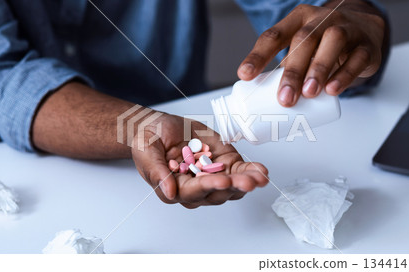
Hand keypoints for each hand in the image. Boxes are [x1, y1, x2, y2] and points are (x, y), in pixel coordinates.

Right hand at [131, 111, 268, 208]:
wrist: (157, 127)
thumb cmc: (148, 141)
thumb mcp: (146, 152)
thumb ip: (157, 172)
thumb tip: (170, 193)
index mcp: (176, 189)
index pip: (194, 192)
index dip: (209, 186)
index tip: (222, 180)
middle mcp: (196, 187)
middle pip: (218, 192)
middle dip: (234, 187)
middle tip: (248, 182)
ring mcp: (212, 175)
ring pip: (232, 186)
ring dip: (247, 182)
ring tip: (260, 177)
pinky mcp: (224, 163)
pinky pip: (239, 171)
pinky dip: (251, 171)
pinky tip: (261, 171)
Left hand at [237, 0, 385, 106]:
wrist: (365, 29)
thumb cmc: (324, 43)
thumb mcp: (302, 47)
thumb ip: (285, 67)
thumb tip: (263, 101)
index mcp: (298, 20)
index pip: (274, 35)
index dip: (258, 55)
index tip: (245, 75)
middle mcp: (321, 19)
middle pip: (303, 40)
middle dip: (292, 71)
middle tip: (285, 98)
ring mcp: (347, 29)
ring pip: (333, 42)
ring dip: (318, 69)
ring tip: (309, 93)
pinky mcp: (366, 45)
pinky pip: (357, 58)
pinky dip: (344, 75)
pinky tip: (333, 90)